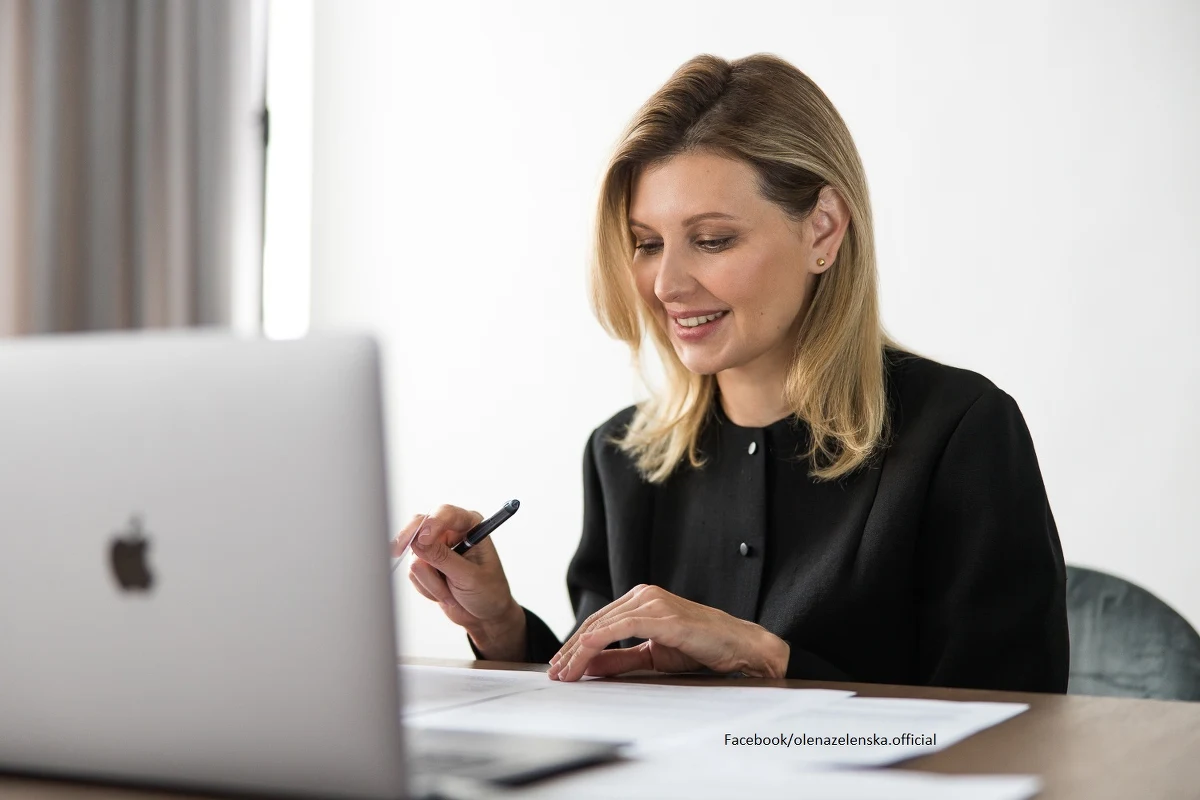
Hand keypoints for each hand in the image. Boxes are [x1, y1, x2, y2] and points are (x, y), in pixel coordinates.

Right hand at [398, 504, 525, 659]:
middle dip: (412, 542)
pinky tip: (444, 593)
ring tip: (450, 592)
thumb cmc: (489, 592)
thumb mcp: (469, 576)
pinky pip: (413, 572)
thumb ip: (443, 558)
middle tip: (398, 551)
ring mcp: (437, 548)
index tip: (422, 539)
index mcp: (471, 526)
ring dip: (430, 579)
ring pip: (415, 555)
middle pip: (420, 525)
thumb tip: (418, 541)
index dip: (432, 523)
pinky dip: (426, 587)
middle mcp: (452, 532)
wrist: (485, 615)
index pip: (446, 514)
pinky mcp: (427, 564)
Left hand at [547, 584, 789, 681]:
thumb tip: (588, 666)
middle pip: (595, 623)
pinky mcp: (663, 616)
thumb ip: (620, 659)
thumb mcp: (652, 655)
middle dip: (570, 651)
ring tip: (565, 673)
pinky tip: (583, 653)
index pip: (598, 622)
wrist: (738, 646)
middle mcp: (645, 595)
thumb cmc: (700, 648)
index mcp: (642, 600)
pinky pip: (621, 627)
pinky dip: (598, 640)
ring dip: (578, 651)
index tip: (560, 667)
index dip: (575, 645)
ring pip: (603, 625)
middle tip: (554, 674)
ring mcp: (654, 602)